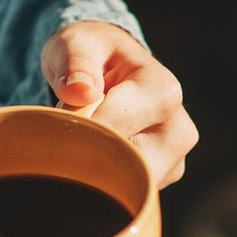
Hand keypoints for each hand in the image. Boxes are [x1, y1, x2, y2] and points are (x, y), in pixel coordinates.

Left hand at [42, 22, 198, 188]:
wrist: (112, 70)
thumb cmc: (93, 54)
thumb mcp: (78, 44)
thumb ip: (76, 62)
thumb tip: (79, 92)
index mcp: (164, 91)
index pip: (116, 126)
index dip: (79, 127)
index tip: (57, 120)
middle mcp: (178, 129)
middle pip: (125, 163)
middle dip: (88, 153)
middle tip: (66, 133)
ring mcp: (174, 159)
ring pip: (126, 184)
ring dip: (95, 167)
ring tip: (86, 136)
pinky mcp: (162, 177)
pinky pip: (127, 192)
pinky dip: (105, 179)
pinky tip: (98, 153)